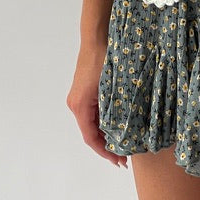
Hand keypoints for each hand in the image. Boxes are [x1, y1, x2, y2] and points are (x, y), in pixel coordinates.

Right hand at [66, 46, 127, 167]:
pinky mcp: (83, 92)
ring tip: (122, 146)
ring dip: (105, 136)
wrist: (96, 39)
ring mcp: (78, 98)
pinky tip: (116, 129)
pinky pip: (92, 114)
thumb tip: (123, 133)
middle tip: (123, 159)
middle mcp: (75, 104)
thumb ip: (113, 112)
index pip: (90, 137)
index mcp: (80, 105)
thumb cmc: (103, 60)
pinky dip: (103, 124)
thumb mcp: (110, 89)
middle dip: (106, 147)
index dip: (104, 152)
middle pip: (90, 132)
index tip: (118, 161)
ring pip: (91, 124)